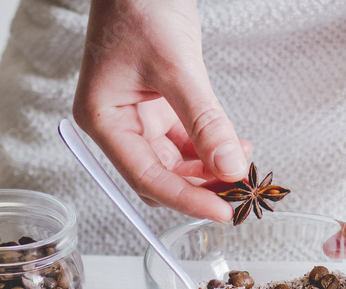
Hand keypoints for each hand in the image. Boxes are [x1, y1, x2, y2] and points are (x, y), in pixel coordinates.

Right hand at [72, 0, 250, 221]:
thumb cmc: (139, 6)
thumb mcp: (176, 67)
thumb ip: (204, 122)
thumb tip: (229, 168)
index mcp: (103, 120)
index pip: (146, 177)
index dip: (186, 199)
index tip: (221, 211)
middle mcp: (117, 125)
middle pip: (161, 176)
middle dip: (201, 186)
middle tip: (239, 192)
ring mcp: (138, 117)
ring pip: (176, 163)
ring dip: (209, 168)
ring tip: (242, 163)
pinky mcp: (158, 107)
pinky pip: (186, 141)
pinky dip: (210, 147)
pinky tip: (234, 146)